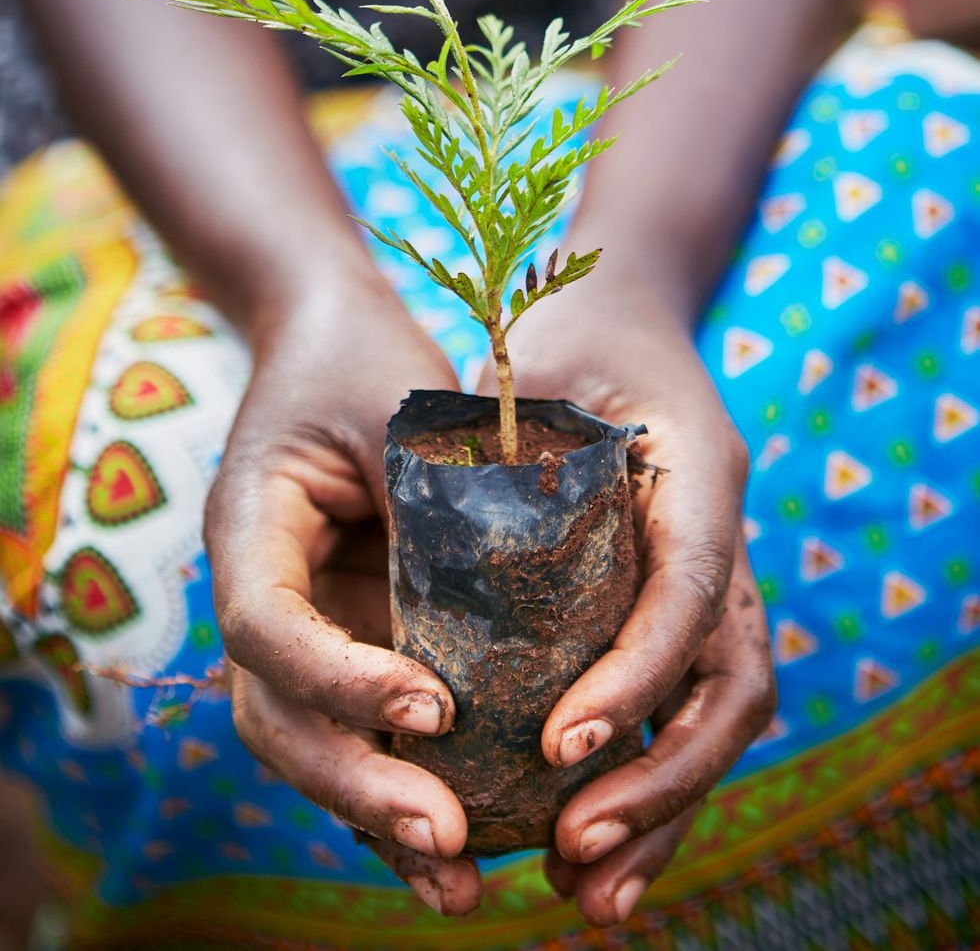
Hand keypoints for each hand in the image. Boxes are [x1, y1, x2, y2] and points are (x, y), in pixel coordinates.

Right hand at [205, 270, 482, 916]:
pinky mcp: (347, 637)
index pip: (268, 627)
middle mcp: (263, 592)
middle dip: (357, 785)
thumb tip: (506, 596)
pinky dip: (400, 783)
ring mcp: (301, 624)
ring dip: (376, 814)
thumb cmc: (362, 355)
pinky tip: (468, 839)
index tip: (431, 709)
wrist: (331, 335)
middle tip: (449, 838)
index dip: (339, 678)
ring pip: (313, 741)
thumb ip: (433, 489)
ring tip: (460, 881)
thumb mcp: (398, 402)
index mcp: (250, 529)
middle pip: (279, 716)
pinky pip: (362, 726)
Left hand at [485, 276, 774, 926]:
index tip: (561, 744)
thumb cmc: (564, 334)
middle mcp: (720, 534)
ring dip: (665, 809)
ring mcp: (713, 576)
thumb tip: (419, 547)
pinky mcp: (680, 608)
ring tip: (592, 894)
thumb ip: (494, 446)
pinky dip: (649, 782)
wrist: (622, 314)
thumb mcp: (528, 369)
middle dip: (661, 777)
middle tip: (577, 850)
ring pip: (719, 716)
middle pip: (729, 684)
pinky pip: (684, 709)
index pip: (690, 591)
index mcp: (698, 469)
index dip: (637, 677)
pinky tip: (591, 849)